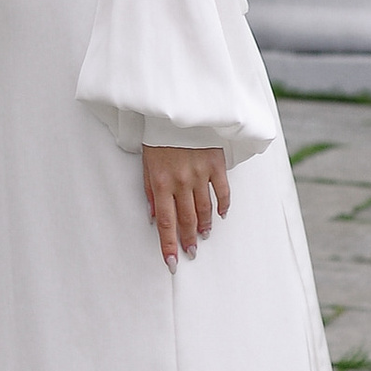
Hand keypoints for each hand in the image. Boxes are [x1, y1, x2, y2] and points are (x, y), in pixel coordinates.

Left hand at [144, 145, 229, 266]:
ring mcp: (200, 173)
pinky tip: (221, 214)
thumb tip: (154, 218)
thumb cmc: (158, 136)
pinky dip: (223, 205)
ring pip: (205, 209)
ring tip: (204, 236)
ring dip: (205, 226)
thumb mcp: (147, 164)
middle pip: (186, 219)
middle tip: (191, 252)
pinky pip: (222, 190)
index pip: (165, 222)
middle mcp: (181, 181)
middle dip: (188, 239)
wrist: (174, 109)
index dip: (168, 245)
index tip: (171, 262)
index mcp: (161, 182)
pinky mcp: (215, 163)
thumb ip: (151, 192)